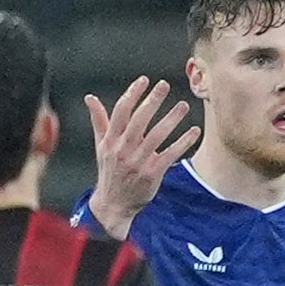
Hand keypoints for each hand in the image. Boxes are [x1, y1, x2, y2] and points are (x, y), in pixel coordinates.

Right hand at [86, 77, 198, 239]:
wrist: (113, 204)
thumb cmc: (109, 171)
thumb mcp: (101, 146)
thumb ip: (99, 121)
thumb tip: (90, 98)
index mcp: (111, 140)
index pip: (121, 111)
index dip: (132, 94)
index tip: (144, 80)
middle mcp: (123, 149)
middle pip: (139, 120)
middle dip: (152, 101)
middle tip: (164, 85)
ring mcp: (138, 161)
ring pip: (157, 135)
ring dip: (171, 119)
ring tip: (183, 106)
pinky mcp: (152, 173)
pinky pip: (170, 154)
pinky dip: (183, 142)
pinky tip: (194, 131)